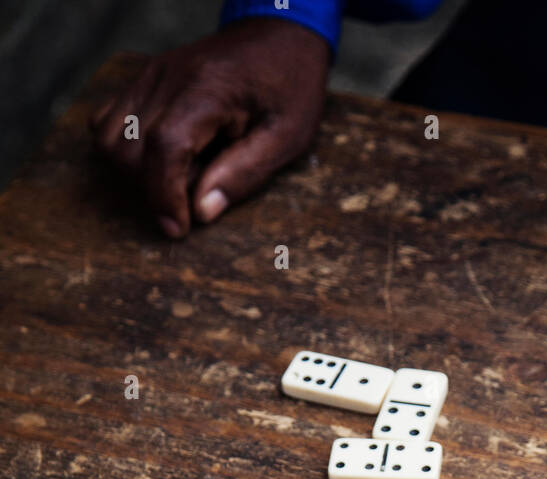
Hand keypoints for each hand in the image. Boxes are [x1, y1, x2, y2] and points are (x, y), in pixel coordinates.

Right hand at [90, 18, 329, 236]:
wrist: (279, 33)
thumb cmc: (289, 86)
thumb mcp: (288, 135)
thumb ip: (244, 173)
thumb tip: (201, 212)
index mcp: (207, 89)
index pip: (164, 147)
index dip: (164, 196)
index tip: (178, 229)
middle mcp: (168, 78)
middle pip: (128, 149)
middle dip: (154, 190)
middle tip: (194, 196)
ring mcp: (150, 76)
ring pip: (108, 139)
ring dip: (135, 174)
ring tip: (180, 176)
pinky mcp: (144, 80)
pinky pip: (107, 122)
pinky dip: (124, 150)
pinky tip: (161, 158)